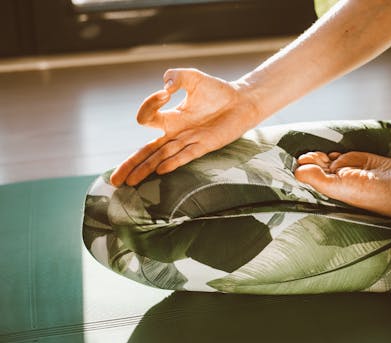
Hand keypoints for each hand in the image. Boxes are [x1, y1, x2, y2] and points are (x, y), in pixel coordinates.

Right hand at [110, 68, 259, 186]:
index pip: (147, 119)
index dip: (149, 105)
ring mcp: (189, 141)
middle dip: (130, 164)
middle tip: (114, 180)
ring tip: (130, 183)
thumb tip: (165, 85)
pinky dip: (173, 162)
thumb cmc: (217, 91)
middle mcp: (176, 133)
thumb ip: (177, 76)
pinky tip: (160, 171)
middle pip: (147, 152)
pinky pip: (186, 155)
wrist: (242, 102)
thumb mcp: (193, 78)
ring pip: (161, 158)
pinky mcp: (205, 145)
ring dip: (145, 169)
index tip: (165, 93)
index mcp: (170, 118)